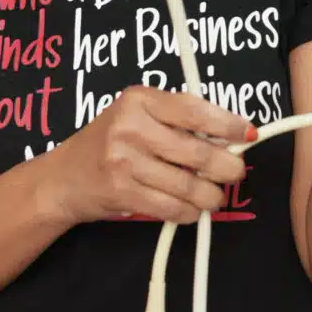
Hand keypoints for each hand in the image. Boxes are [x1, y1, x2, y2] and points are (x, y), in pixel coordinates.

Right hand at [44, 87, 253, 225]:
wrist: (63, 177)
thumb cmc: (109, 144)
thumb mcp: (137, 117)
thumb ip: (177, 121)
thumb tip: (231, 138)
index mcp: (140, 99)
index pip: (195, 110)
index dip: (227, 124)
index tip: (249, 134)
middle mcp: (130, 126)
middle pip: (197, 150)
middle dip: (227, 167)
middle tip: (235, 174)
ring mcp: (123, 159)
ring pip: (188, 183)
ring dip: (210, 196)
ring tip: (214, 197)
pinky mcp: (121, 191)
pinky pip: (170, 206)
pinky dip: (188, 212)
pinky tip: (190, 209)